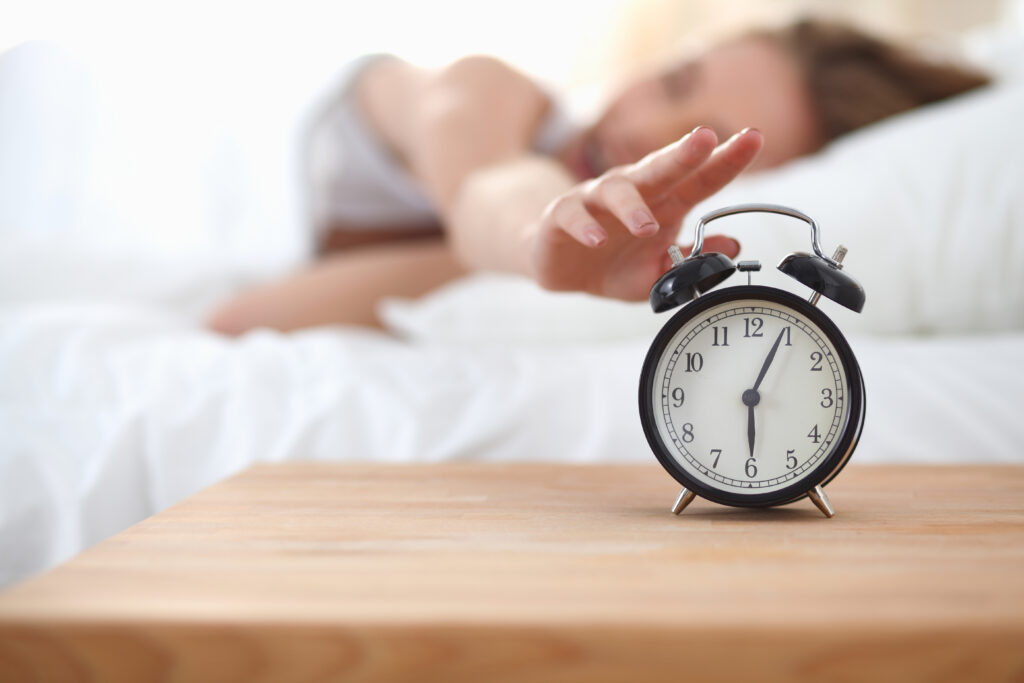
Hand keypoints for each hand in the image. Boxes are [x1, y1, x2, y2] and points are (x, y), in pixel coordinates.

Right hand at [528, 127, 762, 299]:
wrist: (563, 268)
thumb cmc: (614, 263)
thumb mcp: (658, 271)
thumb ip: (692, 259)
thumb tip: (733, 246)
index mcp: (665, 203)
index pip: (700, 179)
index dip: (727, 160)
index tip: (754, 138)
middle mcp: (634, 192)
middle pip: (661, 168)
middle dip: (684, 153)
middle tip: (707, 139)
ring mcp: (596, 200)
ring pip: (617, 189)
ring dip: (632, 206)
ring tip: (647, 226)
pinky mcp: (562, 215)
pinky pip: (573, 215)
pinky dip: (585, 226)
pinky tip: (596, 240)